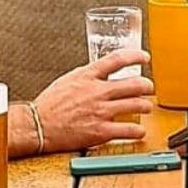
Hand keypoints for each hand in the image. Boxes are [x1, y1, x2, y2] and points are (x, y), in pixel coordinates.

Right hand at [33, 50, 154, 151]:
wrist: (38, 126)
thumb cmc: (49, 105)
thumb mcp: (68, 80)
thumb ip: (87, 76)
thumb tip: (100, 72)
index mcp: (87, 76)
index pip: (117, 59)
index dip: (135, 56)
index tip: (144, 57)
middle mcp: (97, 92)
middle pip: (133, 83)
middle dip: (146, 85)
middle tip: (149, 87)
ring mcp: (101, 112)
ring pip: (136, 105)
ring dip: (145, 105)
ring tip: (146, 106)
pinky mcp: (101, 131)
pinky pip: (128, 130)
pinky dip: (138, 130)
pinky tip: (139, 130)